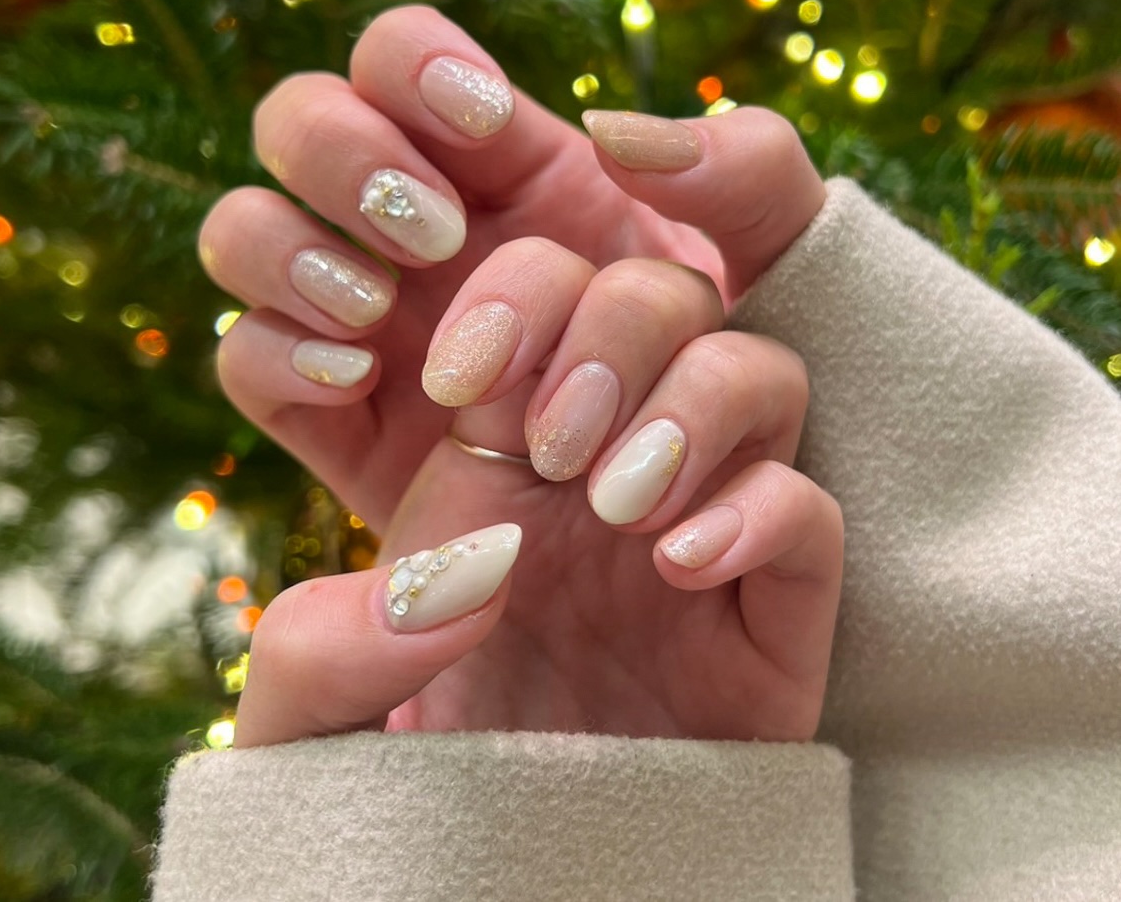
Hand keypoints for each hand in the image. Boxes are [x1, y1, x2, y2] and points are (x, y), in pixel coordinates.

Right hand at [199, 6, 825, 525]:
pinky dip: (281, 356)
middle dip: (348, 157)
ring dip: (293, 251)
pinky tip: (355, 381)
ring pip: (248, 231)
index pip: (403, 60)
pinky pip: (249, 361)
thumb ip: (751, 176)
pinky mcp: (335, 427)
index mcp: (510, 175)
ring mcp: (366, 325)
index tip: (480, 132)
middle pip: (301, 122)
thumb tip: (609, 130)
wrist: (685, 566)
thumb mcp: (786, 285)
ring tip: (379, 312)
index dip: (416, 69)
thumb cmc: (743, 412)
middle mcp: (420, 237)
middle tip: (436, 235)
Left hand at [233, 245, 842, 746]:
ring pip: (757, 370)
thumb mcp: (317, 729)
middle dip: (608, 328)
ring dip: (691, 402)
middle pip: (660, 292)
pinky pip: (812, 507)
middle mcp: (610, 462)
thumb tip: (455, 581)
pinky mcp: (777, 607)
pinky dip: (762, 509)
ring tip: (616, 501)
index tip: (459, 381)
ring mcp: (702, 521)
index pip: (540, 287)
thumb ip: (319, 653)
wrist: (516, 895)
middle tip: (548, 440)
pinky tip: (681, 564)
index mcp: (499, 451)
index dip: (512, 298)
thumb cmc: (414, 803)